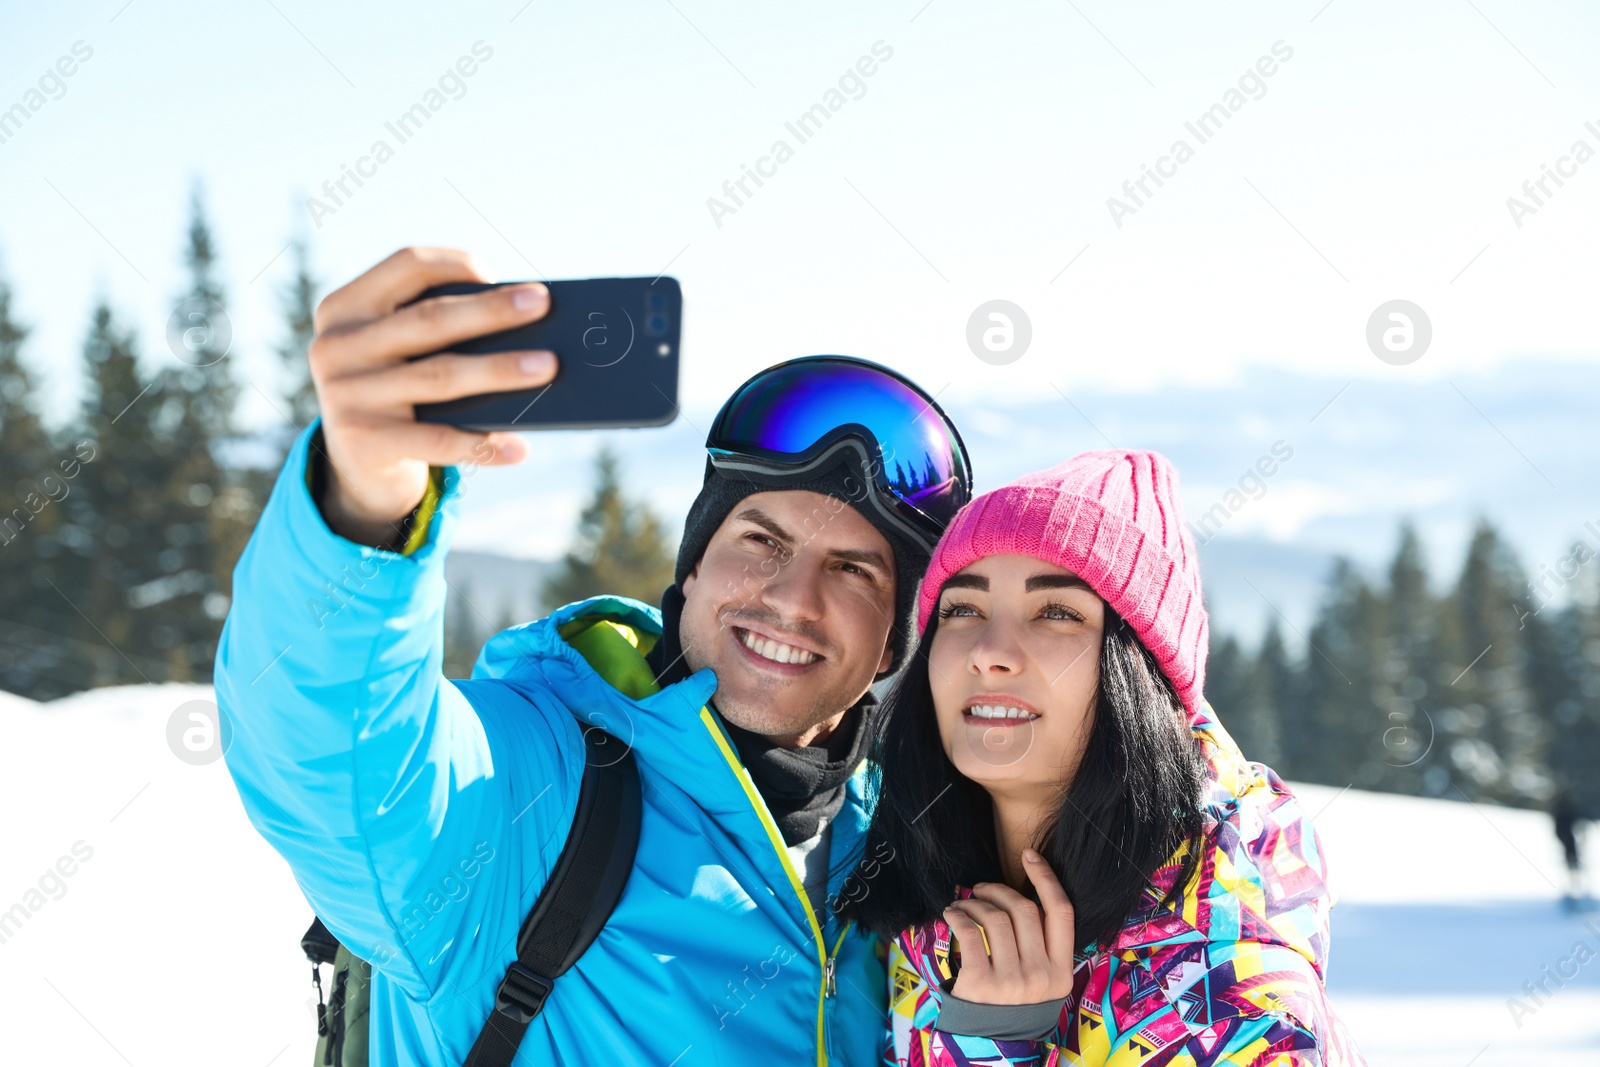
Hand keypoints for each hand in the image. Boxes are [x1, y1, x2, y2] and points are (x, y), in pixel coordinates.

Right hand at [308, 247, 558, 545]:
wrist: (355, 462)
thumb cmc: (396, 387)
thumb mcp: (397, 349)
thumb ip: (436, 330)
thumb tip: (524, 324)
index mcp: (345, 308)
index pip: (405, 266)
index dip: (453, 264)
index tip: (496, 272)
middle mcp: (337, 346)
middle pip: (429, 320)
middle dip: (491, 311)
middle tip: (542, 303)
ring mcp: (347, 395)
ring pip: (439, 377)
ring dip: (499, 370)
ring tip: (548, 366)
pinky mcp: (364, 442)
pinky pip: (437, 441)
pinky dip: (482, 444)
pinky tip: (520, 446)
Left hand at [943, 849, 1075, 1004]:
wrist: (991, 1045)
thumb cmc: (1013, 1004)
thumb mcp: (1041, 981)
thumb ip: (1040, 946)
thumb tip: (1019, 895)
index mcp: (1061, 971)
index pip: (1062, 912)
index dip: (1047, 878)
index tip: (1030, 855)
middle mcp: (1041, 976)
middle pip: (1024, 910)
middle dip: (999, 890)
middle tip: (981, 889)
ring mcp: (1012, 981)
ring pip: (995, 918)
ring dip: (975, 903)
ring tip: (963, 905)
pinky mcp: (981, 983)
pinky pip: (970, 933)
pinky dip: (958, 916)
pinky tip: (952, 914)